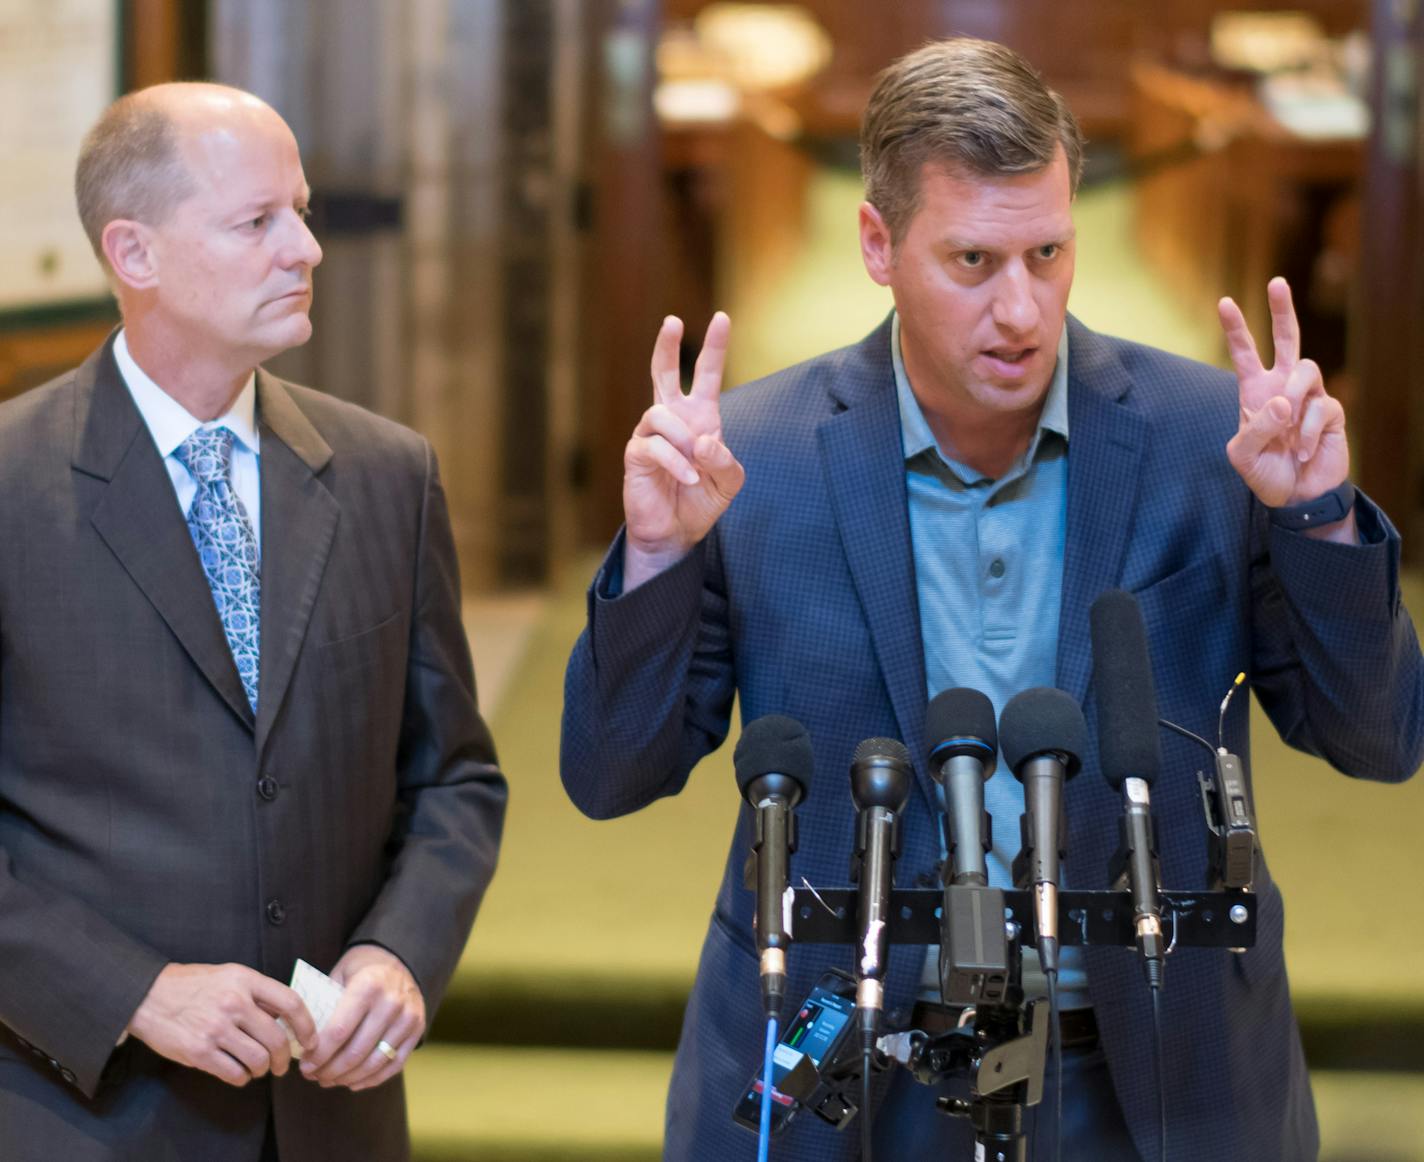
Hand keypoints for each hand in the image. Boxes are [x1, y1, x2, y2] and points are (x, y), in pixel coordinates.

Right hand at [127, 963, 315, 1086]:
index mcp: (245, 980)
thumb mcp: (230, 975)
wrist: (149, 996)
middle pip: (276, 1038)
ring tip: (260, 1068)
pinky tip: (240, 1072)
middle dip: (285, 1058)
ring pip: (258, 1059)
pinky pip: (234, 1073)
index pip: (290, 1003)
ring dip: (263, 1069)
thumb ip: (257, 993)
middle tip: (283, 1065)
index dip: (306, 1025)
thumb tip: (284, 1019)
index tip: (311, 1040)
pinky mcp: (199, 1052)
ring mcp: (216, 1028)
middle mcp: (234, 1003)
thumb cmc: (193, 985)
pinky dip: (243, 1077)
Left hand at [300, 944, 423, 1091]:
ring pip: (374, 1063)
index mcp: (368, 986)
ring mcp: (408, 1018)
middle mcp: (391, 1002)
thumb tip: (299, 1040)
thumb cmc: (361, 970)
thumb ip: (323, 1004)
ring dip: (347, 1078)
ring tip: (329, 1080)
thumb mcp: (339, 975)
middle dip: (329, 1070)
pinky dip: (371, 1079)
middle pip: (355, 1052)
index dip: (319, 1054)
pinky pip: (394, 1065)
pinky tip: (353, 1082)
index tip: (304, 1066)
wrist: (399, 960)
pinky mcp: (418, 1030)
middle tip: (313, 1076)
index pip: (339, 1031)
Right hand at [622, 312, 744, 589]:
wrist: (676, 533)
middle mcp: (673, 420)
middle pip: (664, 373)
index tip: (722, 317)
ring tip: (695, 469)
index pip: (706, 375)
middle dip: (667, 346)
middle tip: (673, 322)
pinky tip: (688, 478)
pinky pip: (654, 446)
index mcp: (700, 418)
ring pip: (660, 413)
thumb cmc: (701, 502)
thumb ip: (725, 459)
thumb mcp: (729, 482)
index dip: (714, 347)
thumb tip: (701, 439)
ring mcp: (650, 435)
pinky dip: (676, 463)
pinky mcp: (636, 455)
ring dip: (682, 439)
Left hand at [1219, 278, 1351, 535]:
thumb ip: (1255, 429)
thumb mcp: (1243, 456)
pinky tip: (1304, 451)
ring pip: (1306, 368)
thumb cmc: (1266, 474)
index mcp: (1255, 392)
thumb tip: (1283, 401)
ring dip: (1294, 396)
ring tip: (1289, 427)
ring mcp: (1309, 397)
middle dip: (1282, 310)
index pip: (1245, 354)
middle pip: (1287, 338)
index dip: (1236, 329)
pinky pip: (1321, 407)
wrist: (1296, 497)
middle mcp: (1283, 388)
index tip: (1224, 302)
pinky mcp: (1332, 412)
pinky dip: (1308, 432)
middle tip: (1277, 282)